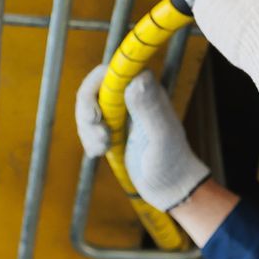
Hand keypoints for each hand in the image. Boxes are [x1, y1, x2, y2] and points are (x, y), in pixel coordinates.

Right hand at [74, 64, 209, 212]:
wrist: (170, 187)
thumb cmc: (171, 162)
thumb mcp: (160, 135)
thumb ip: (149, 107)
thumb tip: (137, 78)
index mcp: (146, 89)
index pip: (110, 71)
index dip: (95, 87)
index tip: (95, 115)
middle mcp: (133, 95)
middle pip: (93, 90)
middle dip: (87, 114)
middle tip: (100, 137)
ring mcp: (123, 112)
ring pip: (88, 108)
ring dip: (88, 130)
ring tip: (102, 149)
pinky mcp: (115, 127)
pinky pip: (90, 125)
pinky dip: (89, 139)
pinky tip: (99, 153)